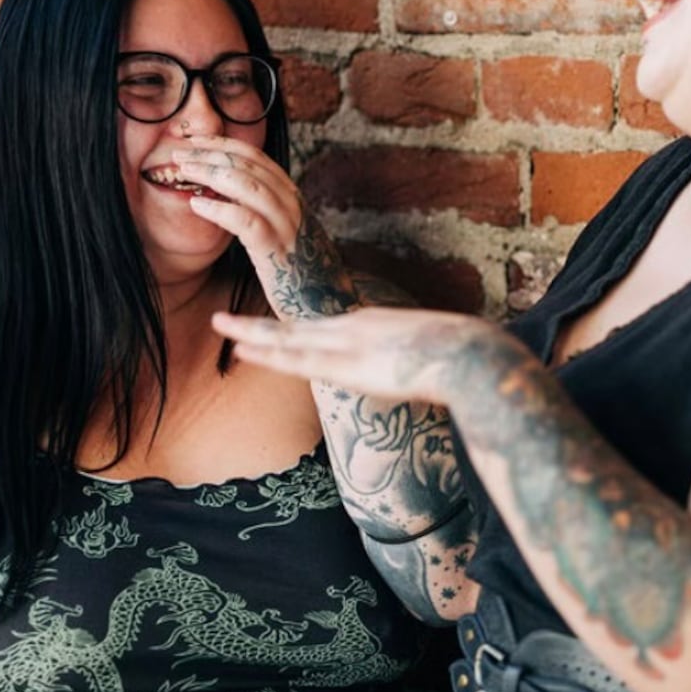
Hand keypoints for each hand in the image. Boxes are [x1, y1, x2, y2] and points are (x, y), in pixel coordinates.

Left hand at [178, 137, 356, 319]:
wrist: (328, 306)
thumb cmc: (300, 273)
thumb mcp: (285, 233)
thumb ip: (263, 212)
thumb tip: (228, 198)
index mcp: (292, 196)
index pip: (255, 156)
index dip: (222, 143)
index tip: (194, 140)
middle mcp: (292, 204)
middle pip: (248, 164)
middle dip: (210, 153)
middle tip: (179, 150)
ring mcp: (287, 226)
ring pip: (247, 185)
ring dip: (210, 172)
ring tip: (183, 170)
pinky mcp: (277, 251)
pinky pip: (246, 221)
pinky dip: (219, 209)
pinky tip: (196, 205)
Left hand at [211, 307, 508, 404]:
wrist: (469, 354)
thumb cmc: (460, 357)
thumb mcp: (428, 357)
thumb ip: (412, 361)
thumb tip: (418, 370)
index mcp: (371, 327)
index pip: (320, 330)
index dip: (289, 332)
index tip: (266, 332)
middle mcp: (353, 329)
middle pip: (296, 328)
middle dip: (259, 327)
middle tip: (225, 321)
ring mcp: (349, 343)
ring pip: (289, 339)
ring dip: (252, 334)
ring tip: (221, 325)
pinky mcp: (348, 362)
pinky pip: (298, 358)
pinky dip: (269, 354)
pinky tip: (245, 350)